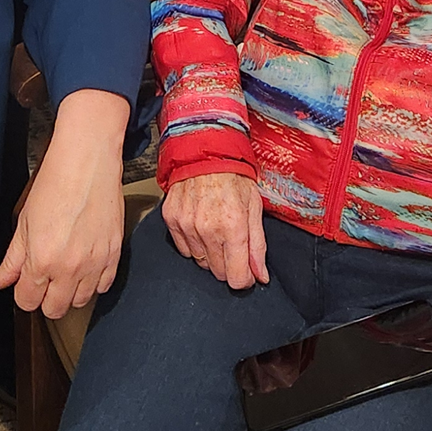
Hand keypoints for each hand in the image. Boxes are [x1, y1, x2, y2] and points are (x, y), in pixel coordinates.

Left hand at [0, 88, 128, 317]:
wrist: (87, 161)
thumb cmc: (54, 184)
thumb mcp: (23, 223)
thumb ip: (9, 261)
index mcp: (42, 261)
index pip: (27, 302)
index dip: (23, 292)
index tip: (26, 279)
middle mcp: (70, 269)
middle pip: (54, 310)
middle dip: (45, 297)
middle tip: (44, 275)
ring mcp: (95, 264)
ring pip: (80, 302)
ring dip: (70, 291)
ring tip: (66, 267)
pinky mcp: (115, 255)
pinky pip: (104, 287)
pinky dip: (93, 281)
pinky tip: (85, 263)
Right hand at [162, 172, 268, 290]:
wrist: (205, 151)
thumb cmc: (233, 175)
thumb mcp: (255, 208)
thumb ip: (258, 246)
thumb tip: (260, 275)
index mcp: (233, 226)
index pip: (236, 277)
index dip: (244, 279)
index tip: (247, 273)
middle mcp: (207, 229)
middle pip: (218, 273)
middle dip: (229, 265)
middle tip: (233, 245)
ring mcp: (187, 225)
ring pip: (201, 263)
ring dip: (211, 254)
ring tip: (217, 231)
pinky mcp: (172, 220)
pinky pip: (184, 250)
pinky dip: (194, 244)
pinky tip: (202, 227)